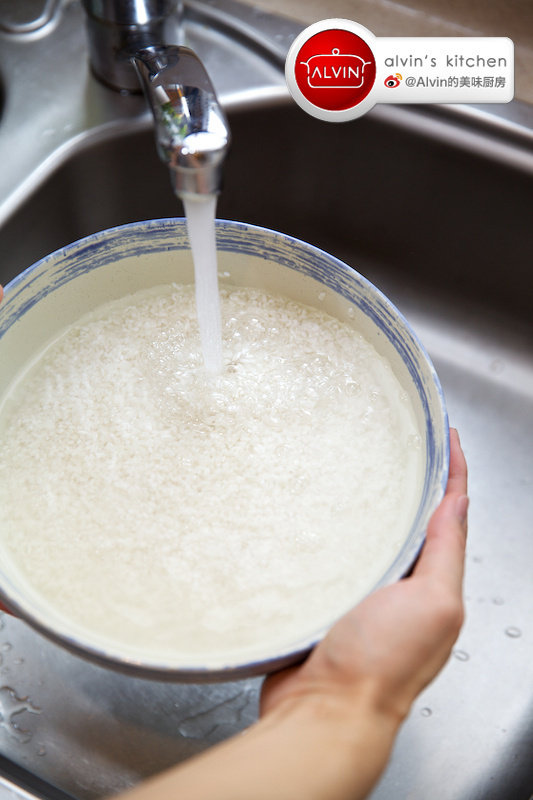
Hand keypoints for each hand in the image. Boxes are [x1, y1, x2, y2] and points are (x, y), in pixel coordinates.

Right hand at [261, 427, 467, 724]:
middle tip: (396, 438)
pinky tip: (310, 510)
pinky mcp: (322, 596)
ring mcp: (360, 590)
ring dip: (364, 500)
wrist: (323, 711)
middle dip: (408, 478)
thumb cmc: (380, 665)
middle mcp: (399, 584)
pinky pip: (328, 553)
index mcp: (432, 584)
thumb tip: (458, 503)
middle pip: (409, 519)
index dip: (452, 471)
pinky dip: (325, 529)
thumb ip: (445, 552)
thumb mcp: (432, 602)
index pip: (450, 513)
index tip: (447, 435)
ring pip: (367, 533)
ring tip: (353, 462)